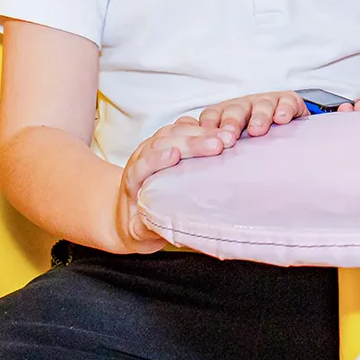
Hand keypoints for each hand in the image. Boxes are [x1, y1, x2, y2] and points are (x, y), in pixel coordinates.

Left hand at [114, 117, 233, 252]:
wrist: (132, 210)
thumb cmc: (138, 224)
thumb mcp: (137, 232)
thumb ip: (140, 229)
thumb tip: (148, 226)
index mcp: (132, 179)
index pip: (142, 165)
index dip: (156, 159)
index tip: (174, 155)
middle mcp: (142, 157)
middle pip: (164, 143)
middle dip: (192, 142)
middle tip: (218, 145)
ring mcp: (156, 145)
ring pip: (176, 131)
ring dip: (202, 132)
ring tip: (227, 138)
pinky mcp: (169, 139)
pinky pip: (184, 126)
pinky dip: (203, 127)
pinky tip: (222, 130)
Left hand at [193, 90, 307, 144]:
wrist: (284, 125)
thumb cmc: (249, 139)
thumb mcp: (228, 142)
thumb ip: (208, 146)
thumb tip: (180, 157)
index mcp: (224, 114)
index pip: (212, 116)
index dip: (209, 127)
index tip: (208, 142)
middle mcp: (244, 105)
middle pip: (235, 109)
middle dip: (231, 122)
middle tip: (230, 137)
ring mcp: (266, 102)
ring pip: (261, 104)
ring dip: (258, 116)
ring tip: (257, 130)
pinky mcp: (288, 101)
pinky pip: (286, 101)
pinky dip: (284, 108)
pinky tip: (282, 119)